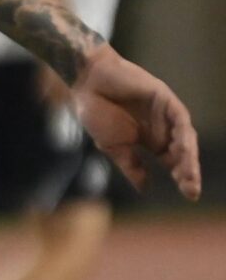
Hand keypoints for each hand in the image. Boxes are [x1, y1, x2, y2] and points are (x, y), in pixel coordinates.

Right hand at [73, 47, 200, 198]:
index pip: (172, 162)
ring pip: (185, 138)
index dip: (181, 177)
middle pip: (182, 153)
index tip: (188, 195)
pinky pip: (180, 119)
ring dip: (188, 157)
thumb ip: (131, 165)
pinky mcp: (165, 99)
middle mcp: (163, 128)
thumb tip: (145, 189)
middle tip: (191, 190)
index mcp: (151, 140)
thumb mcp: (113, 147)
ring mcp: (165, 114)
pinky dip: (183, 134)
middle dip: (188, 171)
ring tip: (188, 175)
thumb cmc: (96, 113)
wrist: (88, 84)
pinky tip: (183, 149)